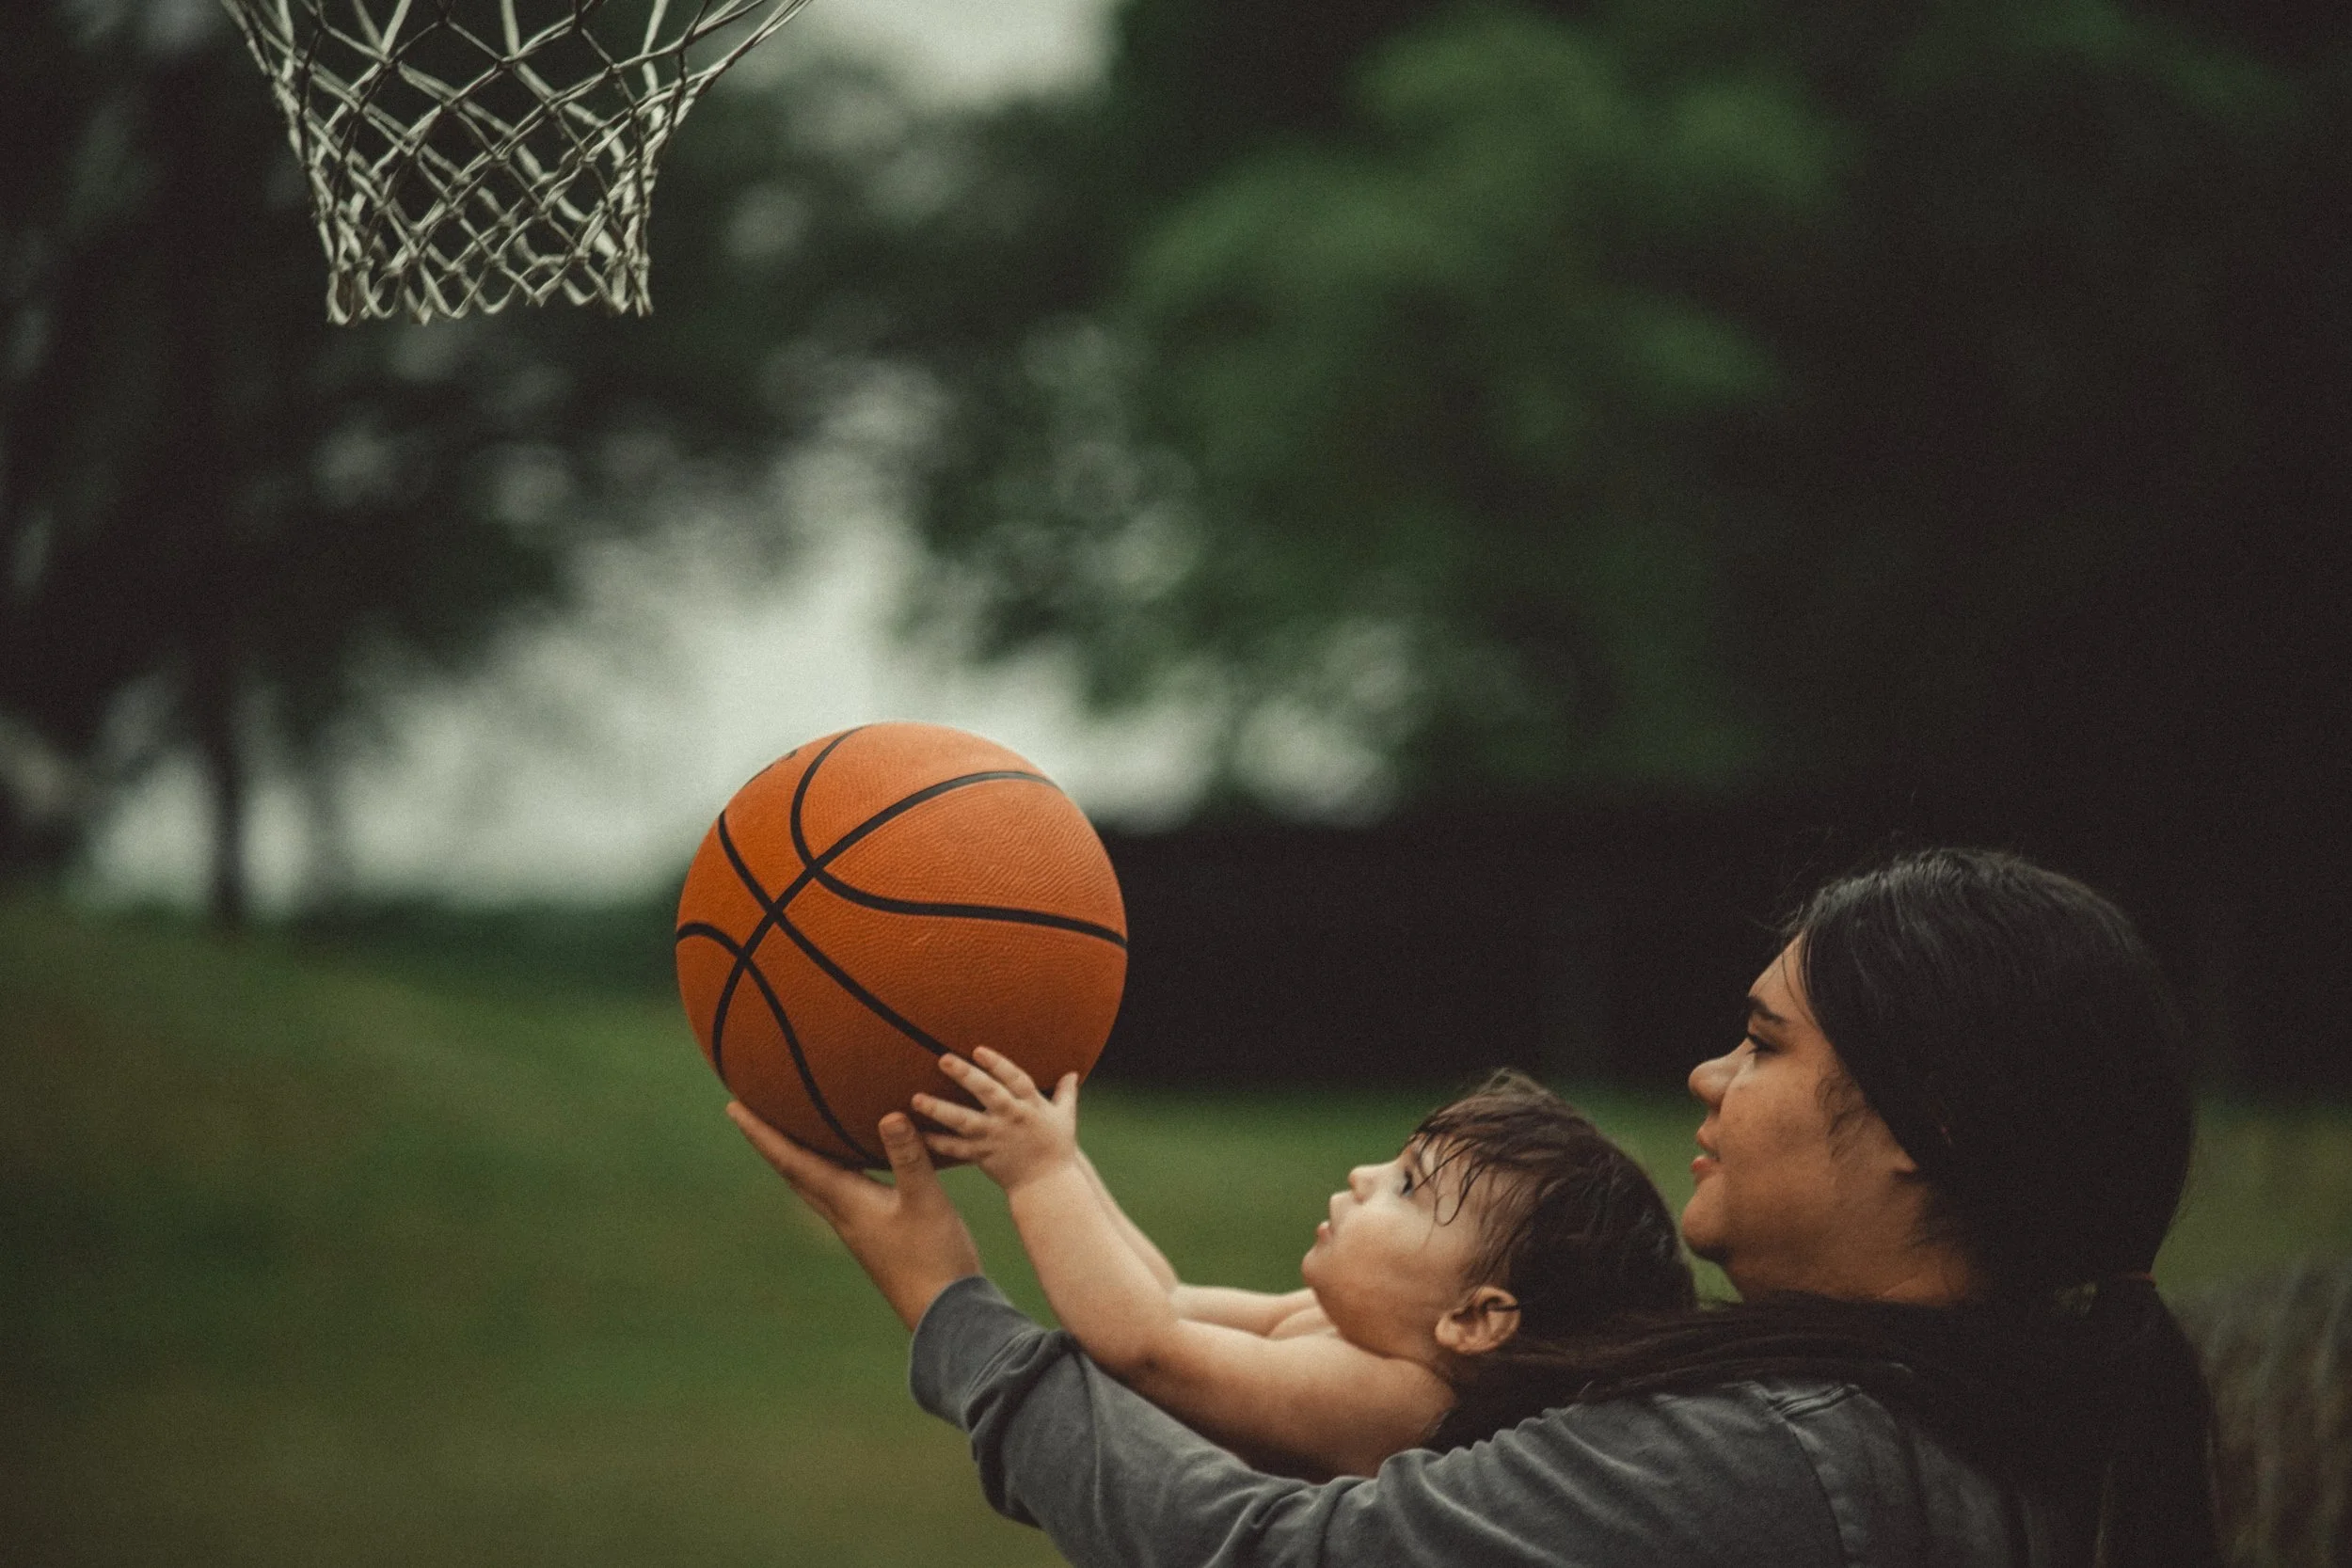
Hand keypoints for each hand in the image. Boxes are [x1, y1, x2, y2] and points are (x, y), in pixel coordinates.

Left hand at [727, 1102, 981, 1329]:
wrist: (943, 1312)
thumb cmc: (932, 1257)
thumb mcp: (924, 1200)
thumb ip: (908, 1157)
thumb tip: (890, 1114)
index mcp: (844, 1203)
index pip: (791, 1162)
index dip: (761, 1133)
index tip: (733, 1108)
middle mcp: (841, 1213)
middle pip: (792, 1172)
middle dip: (769, 1141)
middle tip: (749, 1112)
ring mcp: (855, 1224)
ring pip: (812, 1182)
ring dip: (795, 1154)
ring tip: (788, 1129)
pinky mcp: (873, 1231)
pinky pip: (838, 1190)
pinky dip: (829, 1167)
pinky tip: (847, 1161)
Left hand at [912, 1046, 1079, 1195]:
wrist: (1049, 1185)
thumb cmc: (1058, 1149)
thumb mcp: (1066, 1118)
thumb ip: (1066, 1093)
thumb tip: (1073, 1073)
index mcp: (1031, 1105)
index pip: (1014, 1078)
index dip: (997, 1064)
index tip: (978, 1050)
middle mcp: (1011, 1118)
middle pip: (987, 1093)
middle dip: (965, 1075)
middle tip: (942, 1059)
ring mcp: (995, 1137)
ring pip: (965, 1121)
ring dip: (940, 1109)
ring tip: (917, 1099)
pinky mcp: (983, 1156)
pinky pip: (958, 1149)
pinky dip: (938, 1143)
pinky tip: (918, 1135)